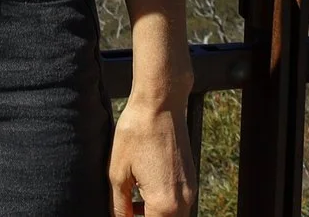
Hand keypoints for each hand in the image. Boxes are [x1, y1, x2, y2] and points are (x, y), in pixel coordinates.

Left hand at [109, 91, 194, 216]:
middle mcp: (184, 202)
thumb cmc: (136, 133)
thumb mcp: (118, 172)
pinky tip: (142, 192)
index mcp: (165, 204)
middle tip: (125, 210)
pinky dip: (161, 205)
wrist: (161, 103)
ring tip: (130, 204)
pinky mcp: (191, 179)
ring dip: (153, 214)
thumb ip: (119, 205)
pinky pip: (177, 204)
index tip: (121, 214)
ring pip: (172, 216)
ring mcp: (191, 191)